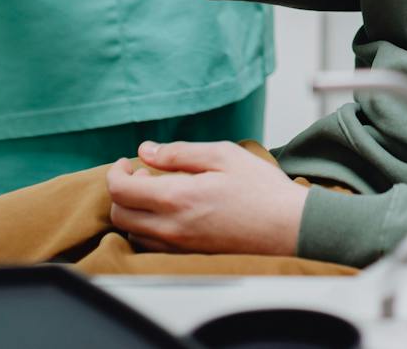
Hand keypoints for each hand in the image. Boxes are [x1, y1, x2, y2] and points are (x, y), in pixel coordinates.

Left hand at [106, 141, 310, 256]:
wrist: (289, 228)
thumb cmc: (261, 189)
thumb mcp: (223, 155)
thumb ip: (179, 152)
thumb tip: (146, 150)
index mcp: (177, 199)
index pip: (120, 190)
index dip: (116, 173)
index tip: (127, 163)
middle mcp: (171, 228)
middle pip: (119, 215)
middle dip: (122, 191)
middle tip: (143, 175)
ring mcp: (179, 247)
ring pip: (133, 233)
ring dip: (134, 210)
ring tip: (159, 192)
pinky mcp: (189, 257)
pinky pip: (152, 246)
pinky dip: (149, 227)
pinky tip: (171, 211)